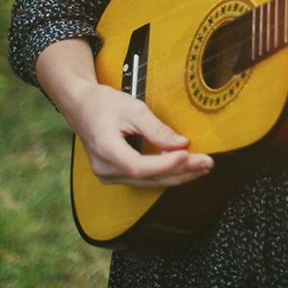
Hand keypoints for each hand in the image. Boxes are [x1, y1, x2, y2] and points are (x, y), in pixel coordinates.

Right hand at [69, 82, 214, 187]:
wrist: (81, 107)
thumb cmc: (104, 104)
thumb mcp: (133, 109)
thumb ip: (157, 129)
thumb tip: (181, 144)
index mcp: (106, 149)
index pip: (140, 166)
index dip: (166, 164)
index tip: (189, 154)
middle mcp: (105, 168)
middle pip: (148, 178)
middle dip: (181, 172)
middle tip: (207, 163)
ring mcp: (108, 175)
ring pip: (148, 183)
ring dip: (176, 176)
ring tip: (201, 167)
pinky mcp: (114, 174)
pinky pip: (143, 180)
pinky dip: (164, 175)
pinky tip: (183, 169)